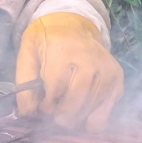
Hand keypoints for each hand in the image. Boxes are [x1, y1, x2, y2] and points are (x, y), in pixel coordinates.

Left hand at [15, 13, 124, 131]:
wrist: (73, 24)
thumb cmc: (47, 42)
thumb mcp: (27, 54)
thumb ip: (24, 84)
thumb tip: (29, 114)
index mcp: (63, 52)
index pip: (56, 88)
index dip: (47, 105)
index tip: (43, 106)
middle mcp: (89, 60)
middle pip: (77, 99)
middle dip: (63, 116)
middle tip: (55, 117)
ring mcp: (106, 68)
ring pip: (92, 106)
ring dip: (77, 118)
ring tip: (67, 115)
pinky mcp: (117, 77)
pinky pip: (108, 107)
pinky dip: (95, 118)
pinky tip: (85, 116)